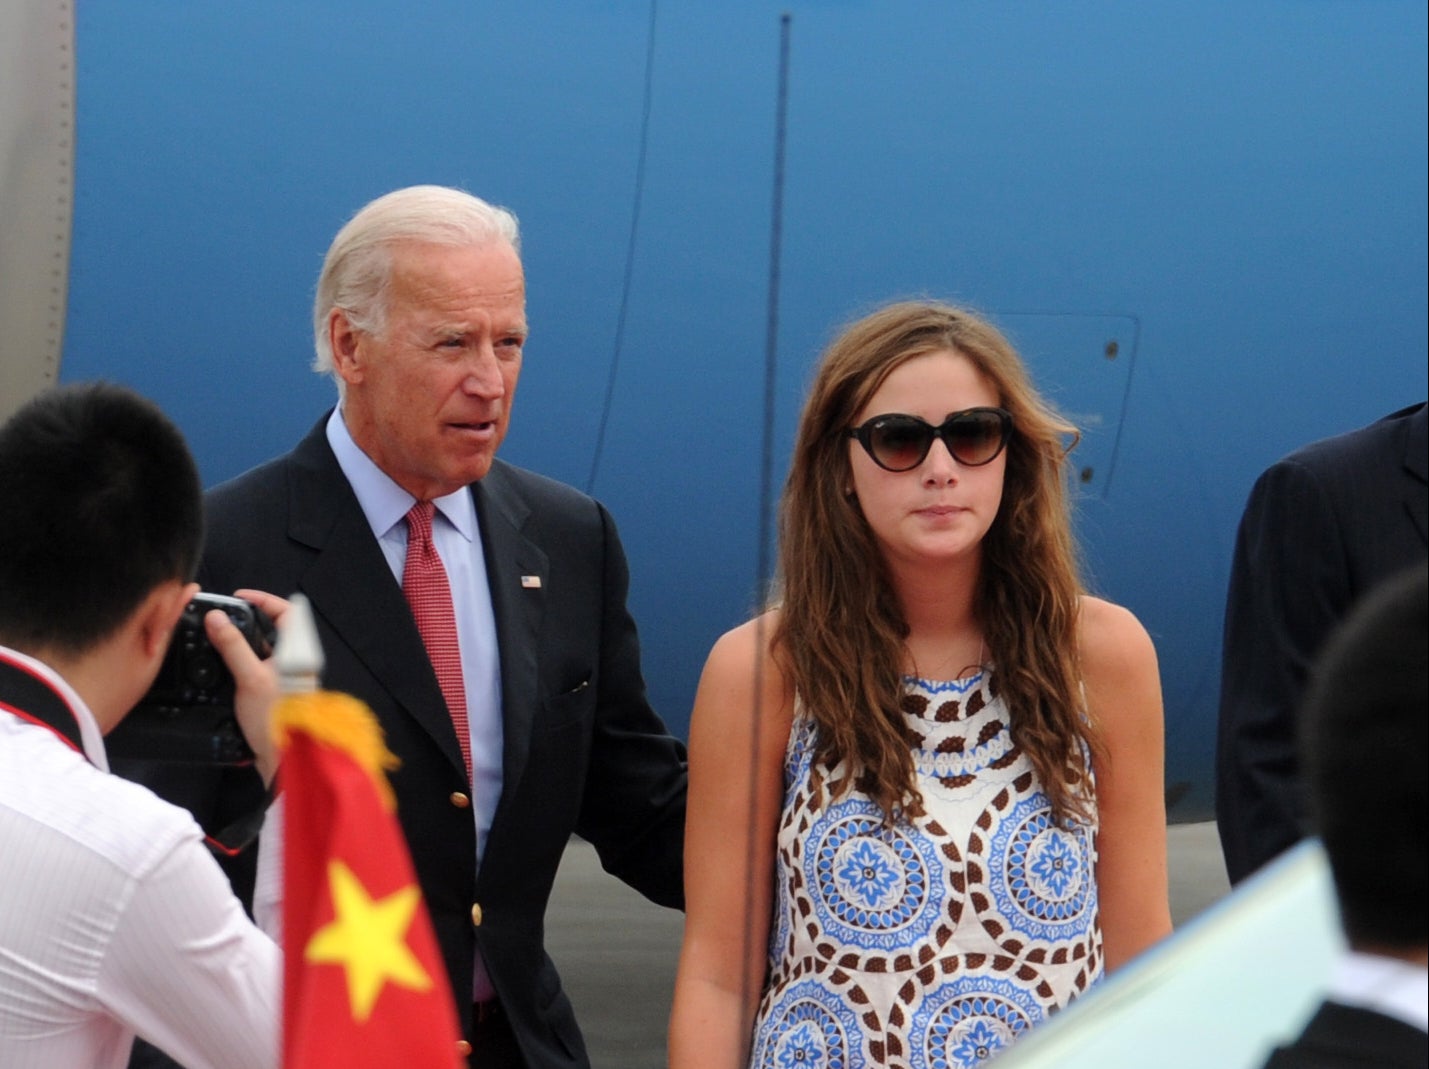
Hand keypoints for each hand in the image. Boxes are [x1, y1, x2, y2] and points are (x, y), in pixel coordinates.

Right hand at [203, 589, 291, 786]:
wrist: (283, 760)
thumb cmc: (274, 717)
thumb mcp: (249, 678)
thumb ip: (232, 646)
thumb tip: (215, 617)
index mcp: (299, 653)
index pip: (288, 612)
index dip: (264, 600)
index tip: (238, 597)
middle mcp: (295, 663)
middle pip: (272, 630)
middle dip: (244, 622)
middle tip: (218, 620)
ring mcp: (285, 679)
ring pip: (261, 650)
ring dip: (239, 644)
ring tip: (214, 640)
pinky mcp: (273, 694)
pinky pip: (256, 669)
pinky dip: (239, 663)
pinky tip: (219, 668)